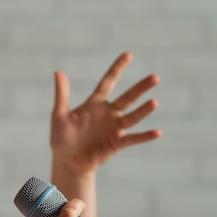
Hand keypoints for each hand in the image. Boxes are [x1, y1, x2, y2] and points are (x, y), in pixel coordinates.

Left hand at [50, 52, 161, 173]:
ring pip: (133, 116)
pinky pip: (133, 138)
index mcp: (95, 104)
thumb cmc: (62, 138)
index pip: (108, 82)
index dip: (117, 68)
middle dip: (141, 88)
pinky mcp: (118, 143)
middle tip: (155, 77)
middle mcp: (109, 113)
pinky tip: (157, 132)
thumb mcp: (59, 115)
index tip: (128, 54)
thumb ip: (62, 94)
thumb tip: (58, 72)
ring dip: (144, 110)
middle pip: (128, 97)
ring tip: (154, 102)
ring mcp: (115, 128)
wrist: (68, 162)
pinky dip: (145, 136)